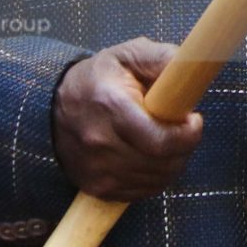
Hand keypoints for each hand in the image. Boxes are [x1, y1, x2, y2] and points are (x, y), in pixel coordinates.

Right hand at [51, 38, 203, 201]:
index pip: (160, 139)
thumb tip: (192, 65)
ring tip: (168, 139)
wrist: (53, 105)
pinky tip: (153, 156)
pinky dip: (156, 177)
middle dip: (185, 147)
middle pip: (161, 163)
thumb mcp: (130, 54)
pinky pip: (142, 192)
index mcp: (111, 107)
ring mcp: (96, 170)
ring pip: (156, 180)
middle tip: (184, 129)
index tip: (193, 119)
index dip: (187, 134)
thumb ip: (163, 58)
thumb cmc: (100, 77)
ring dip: (173, 163)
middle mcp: (100, 143)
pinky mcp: (96, 187)